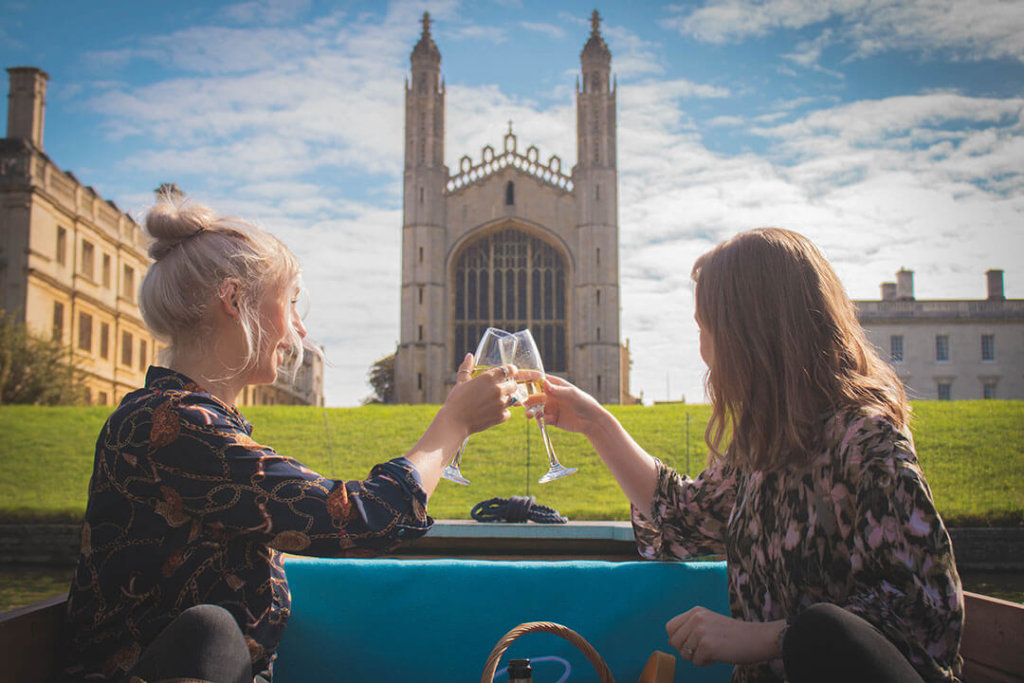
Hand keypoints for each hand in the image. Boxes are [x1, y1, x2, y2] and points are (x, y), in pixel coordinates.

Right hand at [442, 353, 517, 437]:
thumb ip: (467, 368)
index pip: (509, 369)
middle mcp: (498, 389)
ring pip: (512, 399)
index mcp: (488, 378)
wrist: (455, 422)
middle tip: (500, 389)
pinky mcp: (501, 416)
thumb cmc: (456, 400)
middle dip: (509, 386)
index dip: (511, 370)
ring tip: (495, 402)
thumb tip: (470, 356)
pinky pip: (508, 412)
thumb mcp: (461, 382)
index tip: (511, 373)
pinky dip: (503, 413)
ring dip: (506, 399)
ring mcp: (501, 404)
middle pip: (514, 385)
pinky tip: (493, 412)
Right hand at [521, 373, 604, 437]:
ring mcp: (550, 407)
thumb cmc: (584, 402)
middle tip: (516, 402)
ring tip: (528, 415)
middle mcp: (551, 395)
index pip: (538, 380)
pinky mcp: (552, 419)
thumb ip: (557, 390)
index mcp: (555, 385)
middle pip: (533, 395)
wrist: (592, 422)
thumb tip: (544, 382)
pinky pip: (541, 418)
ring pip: (535, 408)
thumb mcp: (571, 395)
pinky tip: (541, 419)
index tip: (516, 378)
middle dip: (525, 398)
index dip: (527, 378)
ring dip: (530, 410)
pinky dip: (539, 419)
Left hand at [666, 607, 784, 666]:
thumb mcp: (709, 622)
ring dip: (697, 657)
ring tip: (714, 650)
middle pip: (674, 641)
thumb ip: (691, 627)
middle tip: (704, 649)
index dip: (677, 639)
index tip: (692, 643)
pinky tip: (719, 655)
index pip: (670, 627)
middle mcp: (696, 618)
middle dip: (686, 650)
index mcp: (696, 611)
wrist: (756, 639)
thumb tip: (671, 641)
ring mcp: (700, 631)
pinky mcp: (707, 645)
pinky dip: (706, 663)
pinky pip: (696, 661)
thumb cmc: (733, 635)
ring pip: (684, 653)